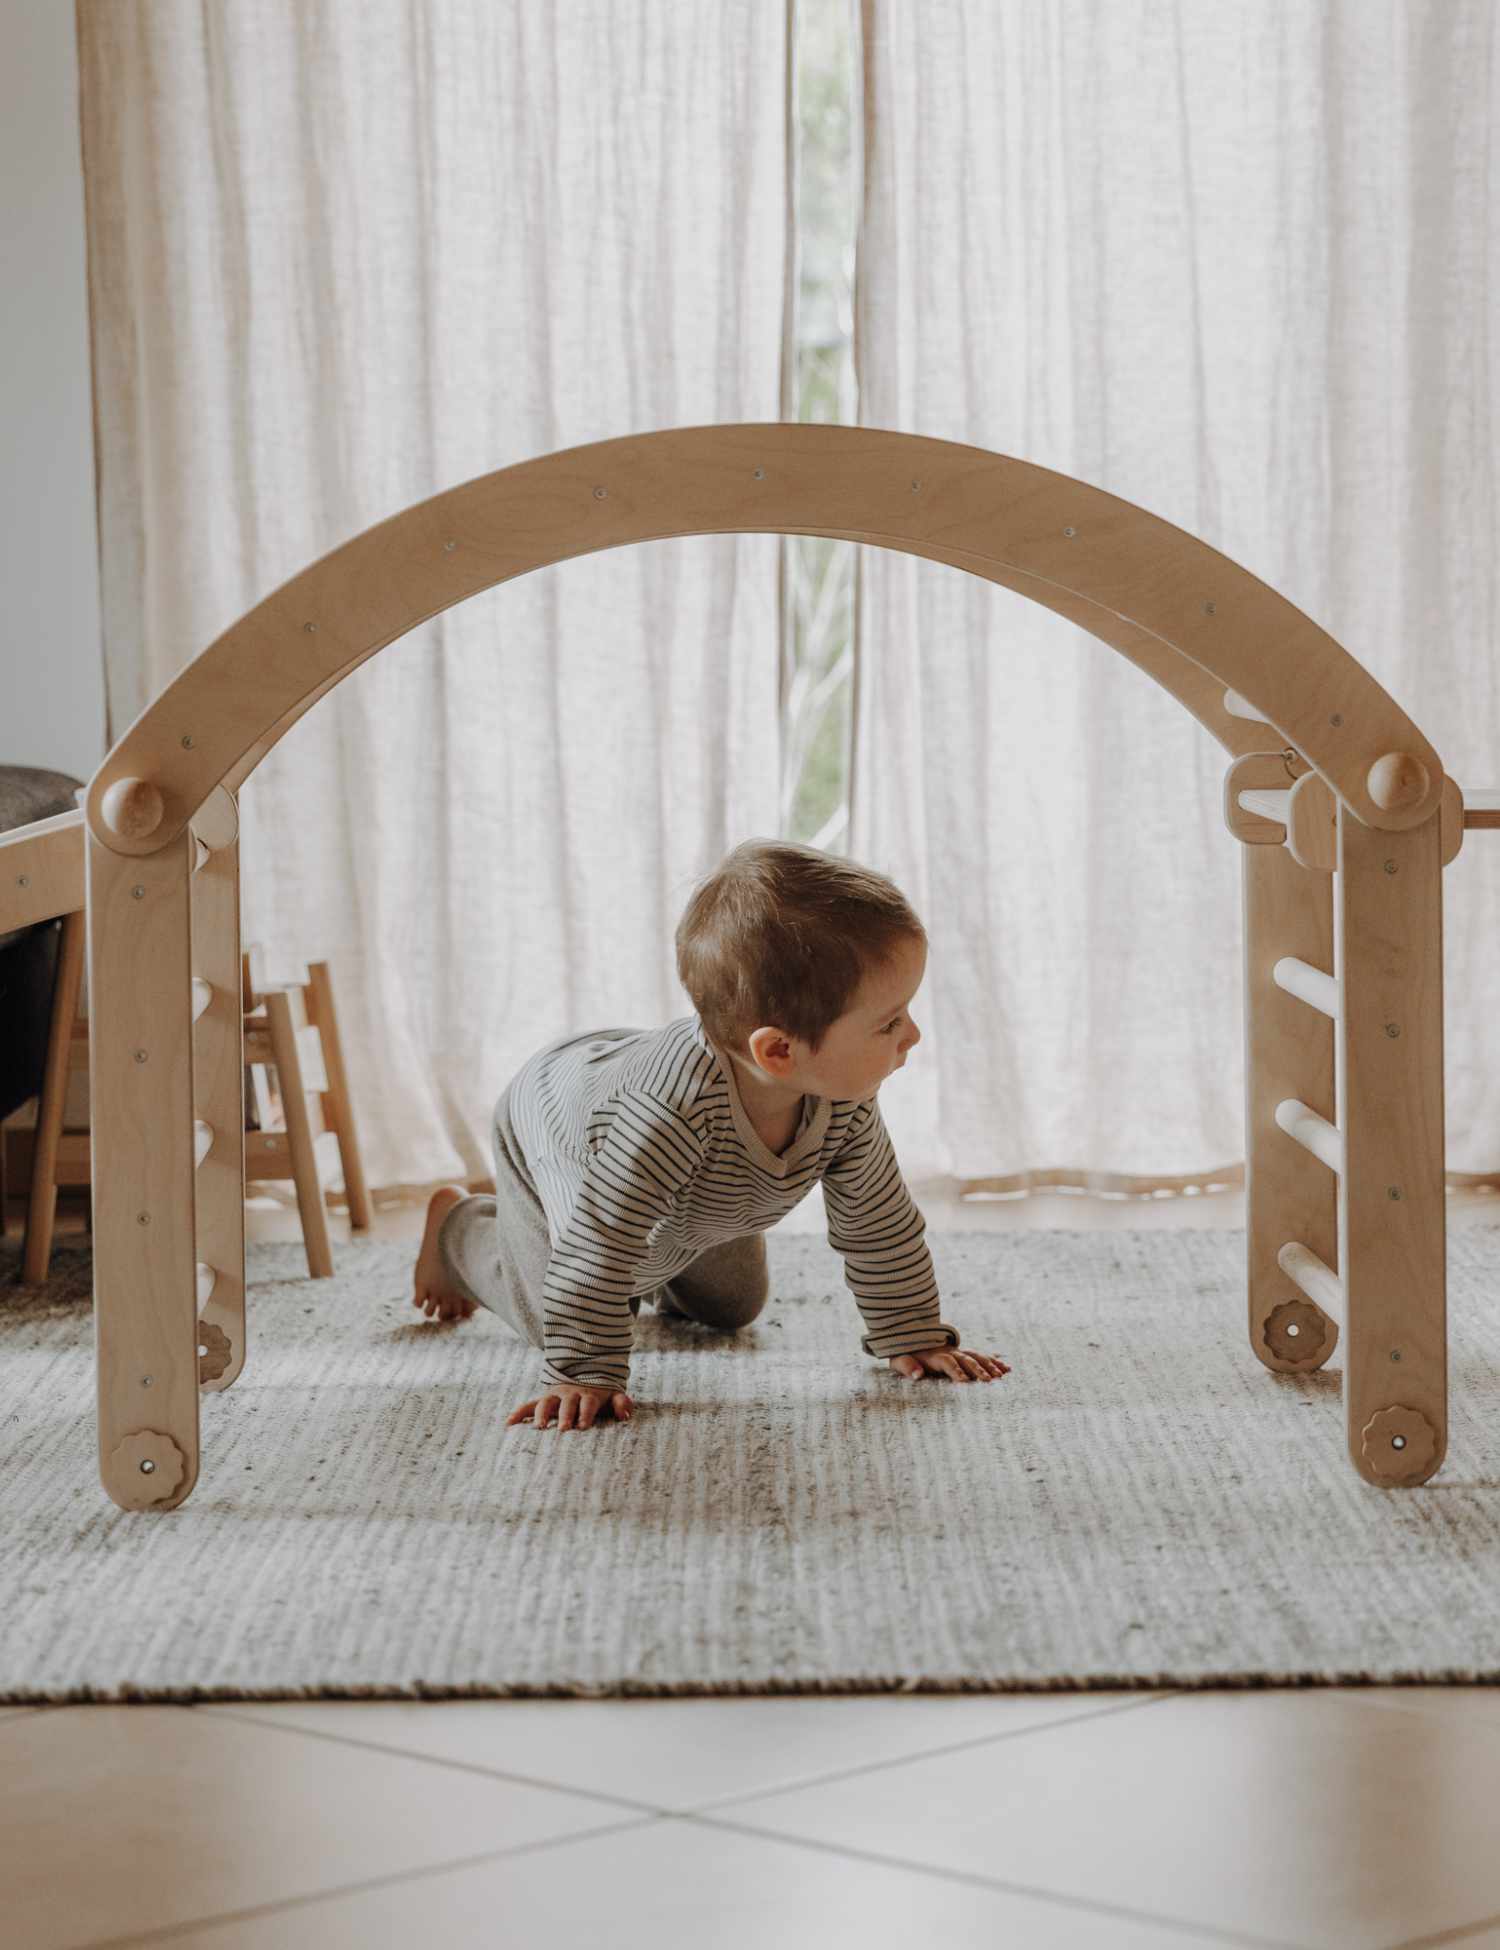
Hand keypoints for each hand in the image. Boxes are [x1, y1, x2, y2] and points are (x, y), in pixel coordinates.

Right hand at [506, 1384, 633, 1430]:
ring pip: (546, 1403)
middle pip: (567, 1404)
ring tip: (538, 1428)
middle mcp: (570, 1394)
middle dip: (565, 1415)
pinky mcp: (543, 1400)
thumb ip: (621, 1404)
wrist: (585, 1375)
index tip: (583, 1426)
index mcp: (588, 1395)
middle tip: (564, 1429)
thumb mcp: (614, 1395)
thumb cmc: (601, 1395)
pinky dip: (519, 1412)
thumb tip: (625, 1415)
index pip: (588, 1404)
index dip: (585, 1413)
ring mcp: (555, 1396)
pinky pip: (529, 1405)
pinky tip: (509, 1423)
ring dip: (541, 1414)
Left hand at [889, 1345, 1009, 1383]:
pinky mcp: (966, 1354)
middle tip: (988, 1382)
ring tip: (1001, 1377)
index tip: (964, 1382)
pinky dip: (995, 1362)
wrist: (912, 1338)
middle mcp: (951, 1352)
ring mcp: (960, 1352)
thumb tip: (918, 1375)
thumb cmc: (906, 1354)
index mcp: (935, 1356)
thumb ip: (907, 1366)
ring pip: (977, 1357)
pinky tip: (1007, 1369)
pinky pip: (983, 1356)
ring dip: (990, 1366)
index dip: (955, 1371)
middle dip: (977, 1370)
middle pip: (966, 1359)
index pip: (947, 1362)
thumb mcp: (899, 1359)